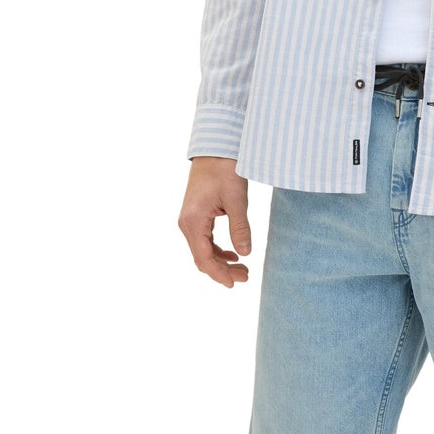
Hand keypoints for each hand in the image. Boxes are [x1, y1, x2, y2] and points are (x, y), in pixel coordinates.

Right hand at [179, 157, 253, 287]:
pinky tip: (233, 254)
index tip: (236, 283)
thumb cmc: (224, 170)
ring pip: (203, 250)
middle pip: (202, 258)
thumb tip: (245, 254)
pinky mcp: (196, 216)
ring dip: (221, 262)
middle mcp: (187, 223)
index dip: (219, 274)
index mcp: (193, 221)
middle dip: (222, 271)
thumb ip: (240, 228)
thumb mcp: (237, 200)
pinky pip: (204, 240)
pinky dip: (217, 250)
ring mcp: (189, 220)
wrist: (214, 150)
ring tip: (243, 269)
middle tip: (246, 276)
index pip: (204, 258)